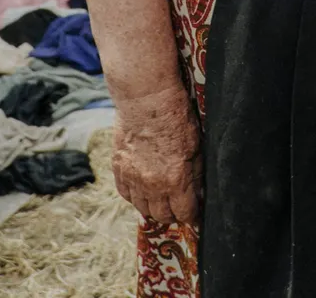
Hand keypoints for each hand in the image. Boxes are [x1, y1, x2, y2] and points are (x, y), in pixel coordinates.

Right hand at [112, 83, 201, 224]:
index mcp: (176, 181)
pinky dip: (134, 196)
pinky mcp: (118, 168)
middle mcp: (153, 186)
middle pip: (162, 215)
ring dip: (153, 208)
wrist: (146, 100)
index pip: (185, 213)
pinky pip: (125, 194)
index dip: (193, 216)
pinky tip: (142, 191)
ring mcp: (133, 178)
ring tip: (161, 201)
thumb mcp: (196, 147)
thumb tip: (197, 193)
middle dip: (173, 215)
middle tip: (178, 209)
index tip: (196, 216)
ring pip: (142, 208)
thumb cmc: (176, 118)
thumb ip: (196, 174)